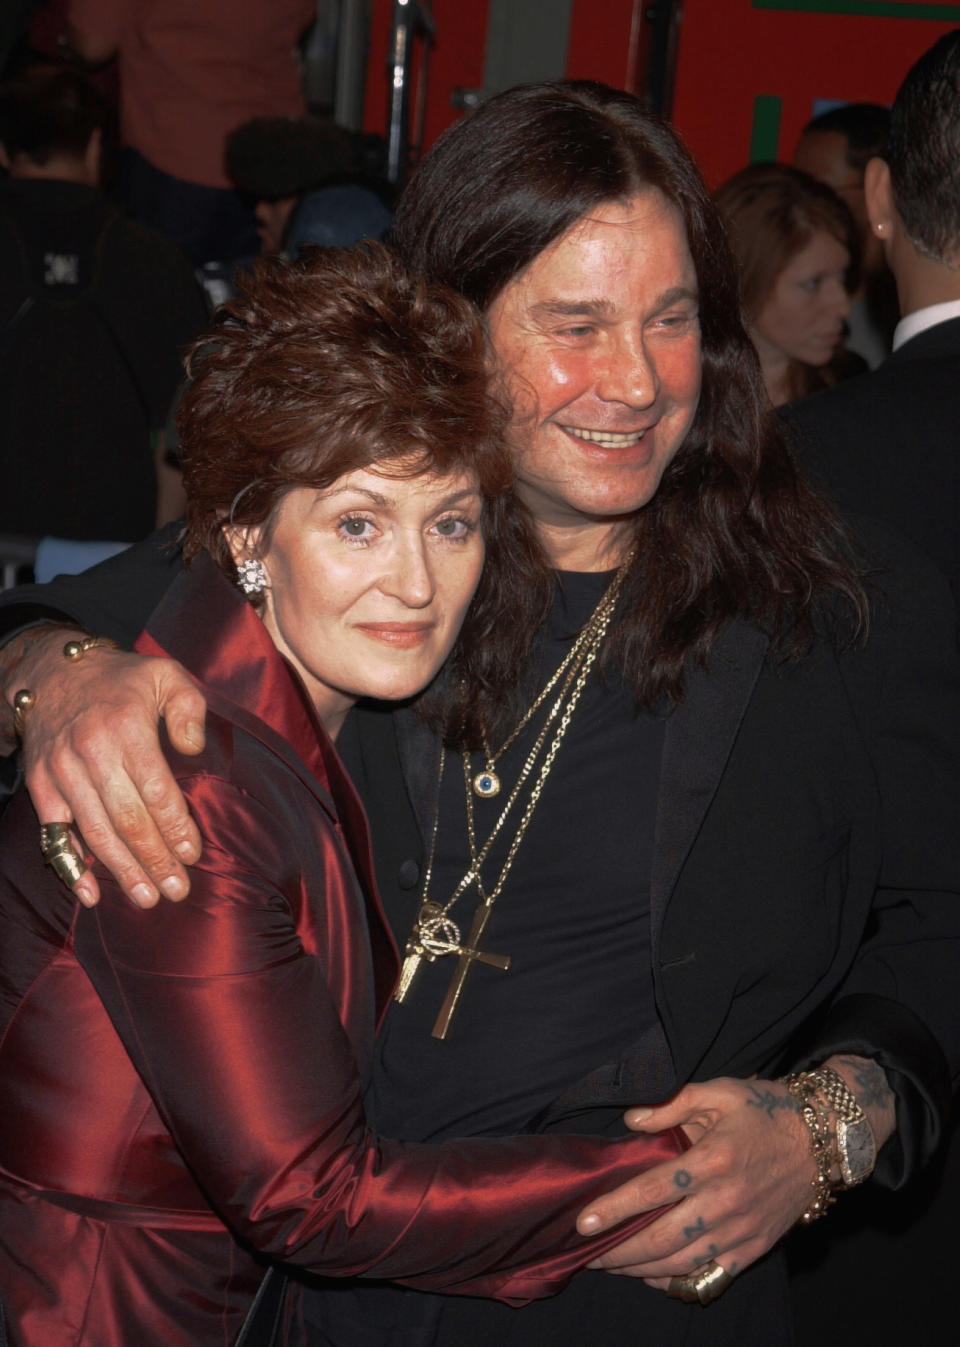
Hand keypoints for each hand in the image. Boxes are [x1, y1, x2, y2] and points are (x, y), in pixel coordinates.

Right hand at [5, 626, 205, 907]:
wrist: (51, 670)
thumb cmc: (120, 679)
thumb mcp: (165, 675)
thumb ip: (188, 707)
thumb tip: (193, 749)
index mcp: (126, 727)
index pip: (156, 790)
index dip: (175, 827)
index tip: (193, 854)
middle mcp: (91, 752)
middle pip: (127, 819)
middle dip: (155, 859)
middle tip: (178, 889)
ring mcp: (61, 771)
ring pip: (94, 832)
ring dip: (122, 870)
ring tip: (148, 897)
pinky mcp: (40, 784)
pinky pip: (54, 833)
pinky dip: (71, 866)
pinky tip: (91, 894)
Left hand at [576, 1076, 815, 1287]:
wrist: (822, 1141)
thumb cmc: (766, 1111)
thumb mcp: (720, 1091)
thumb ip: (671, 1104)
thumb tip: (630, 1121)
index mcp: (713, 1160)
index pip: (652, 1191)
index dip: (614, 1208)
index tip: (583, 1221)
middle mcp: (726, 1201)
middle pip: (661, 1237)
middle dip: (618, 1250)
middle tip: (587, 1252)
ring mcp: (741, 1230)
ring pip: (681, 1262)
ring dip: (640, 1268)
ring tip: (610, 1264)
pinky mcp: (753, 1247)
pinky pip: (709, 1276)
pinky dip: (676, 1281)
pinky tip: (652, 1276)